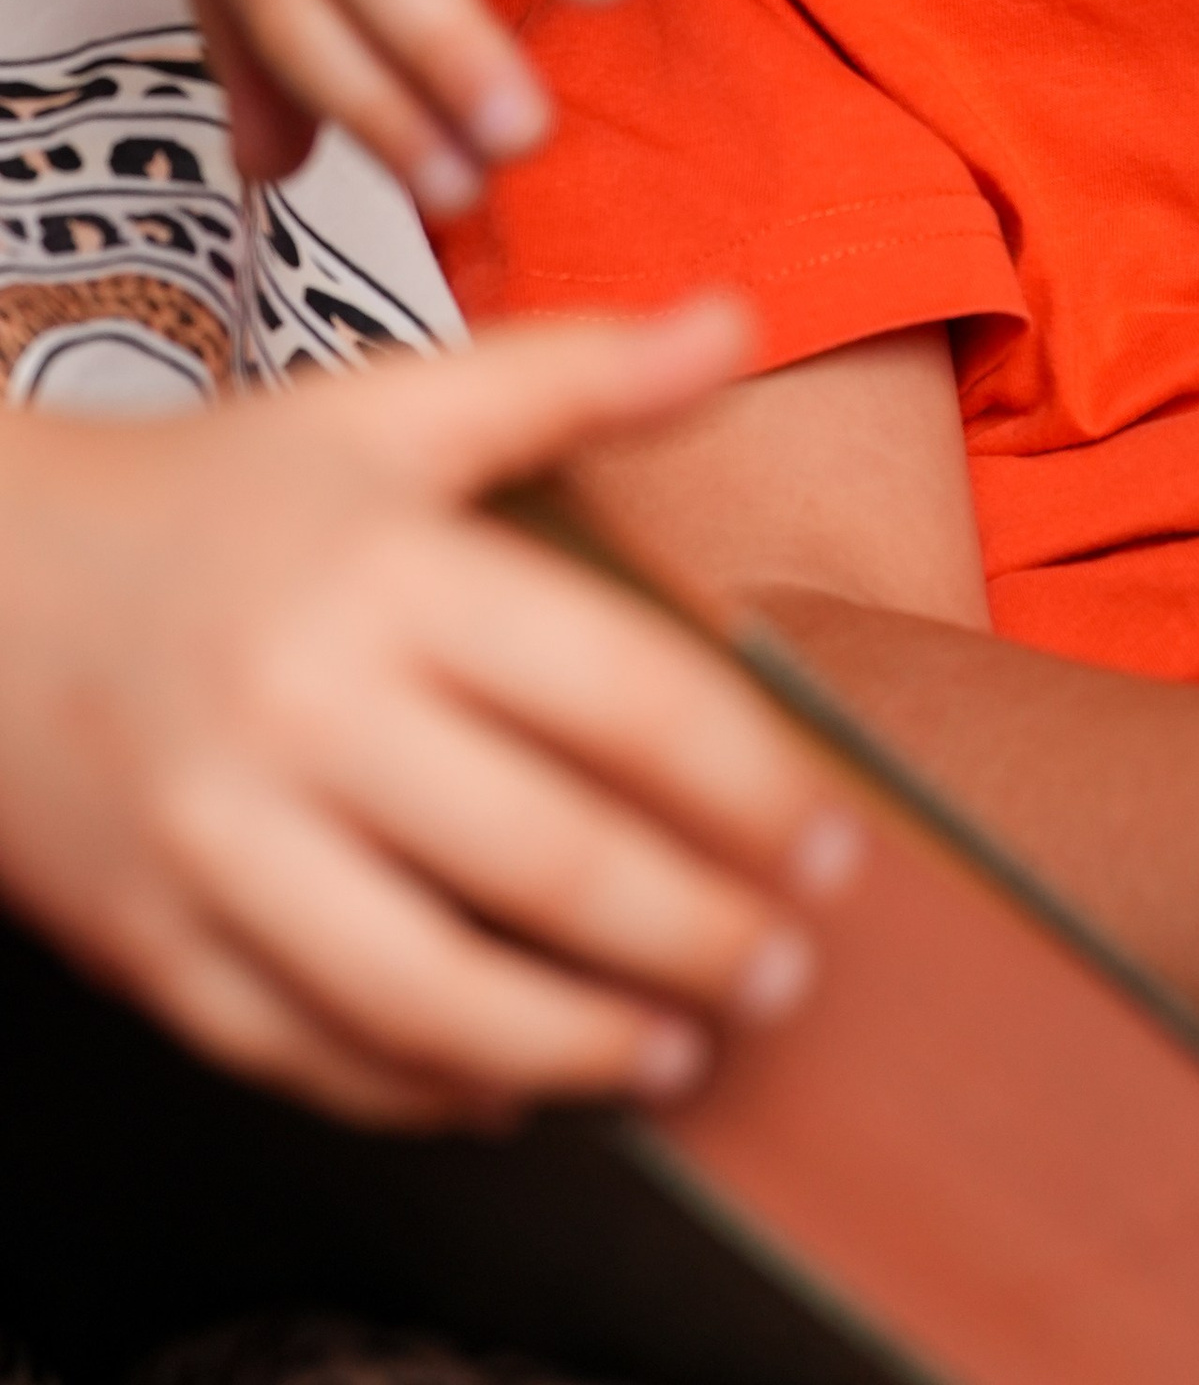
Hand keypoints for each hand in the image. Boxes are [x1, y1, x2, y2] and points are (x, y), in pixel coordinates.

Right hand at [0, 298, 860, 1128]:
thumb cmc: (218, 498)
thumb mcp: (388, 409)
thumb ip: (573, 373)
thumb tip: (739, 320)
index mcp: (389, 575)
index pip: (617, 694)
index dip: (747, 783)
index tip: (832, 844)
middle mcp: (305, 711)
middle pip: (543, 859)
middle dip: (692, 934)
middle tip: (787, 971)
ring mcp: (219, 843)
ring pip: (428, 992)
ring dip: (576, 1044)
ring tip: (681, 1053)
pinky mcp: (154, 944)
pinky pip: (309, 1052)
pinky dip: (424, 1090)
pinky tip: (515, 1086)